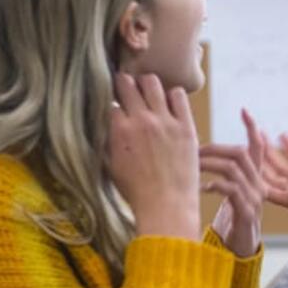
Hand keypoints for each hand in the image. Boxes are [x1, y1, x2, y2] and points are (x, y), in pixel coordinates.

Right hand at [108, 73, 199, 239]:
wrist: (166, 205)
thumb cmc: (136, 191)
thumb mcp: (110, 165)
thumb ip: (106, 141)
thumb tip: (100, 125)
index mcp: (119, 130)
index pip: (109, 100)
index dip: (110, 100)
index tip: (114, 101)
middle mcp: (141, 120)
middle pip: (127, 83)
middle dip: (125, 84)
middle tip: (128, 90)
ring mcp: (165, 121)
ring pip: (153, 82)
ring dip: (148, 84)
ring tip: (149, 93)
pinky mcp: (186, 126)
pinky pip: (180, 95)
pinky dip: (174, 95)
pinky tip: (170, 104)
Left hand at [200, 108, 264, 256]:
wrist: (241, 246)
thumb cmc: (232, 215)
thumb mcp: (230, 189)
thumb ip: (224, 171)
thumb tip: (201, 150)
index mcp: (256, 177)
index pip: (258, 147)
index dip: (252, 128)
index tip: (244, 110)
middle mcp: (259, 184)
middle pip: (241, 154)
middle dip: (216, 148)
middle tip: (194, 148)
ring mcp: (255, 198)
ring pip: (234, 170)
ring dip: (209, 165)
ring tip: (192, 166)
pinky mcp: (247, 213)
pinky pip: (231, 191)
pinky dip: (214, 185)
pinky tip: (201, 188)